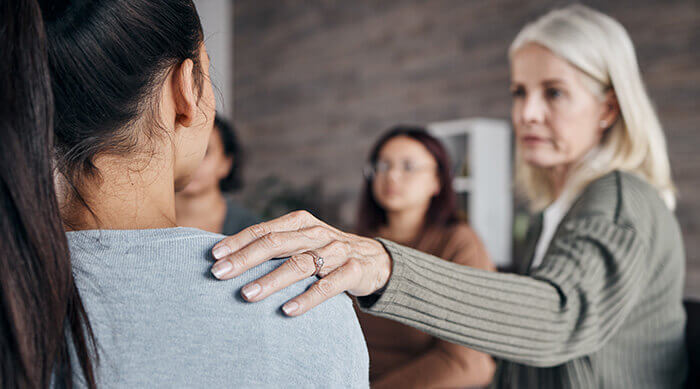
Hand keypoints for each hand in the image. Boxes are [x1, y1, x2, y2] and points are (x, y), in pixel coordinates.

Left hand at [209, 210, 391, 315]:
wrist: (377, 260)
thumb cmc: (328, 252)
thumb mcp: (304, 241)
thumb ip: (276, 245)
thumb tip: (230, 257)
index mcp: (301, 223)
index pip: (264, 230)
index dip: (238, 241)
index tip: (214, 256)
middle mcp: (317, 234)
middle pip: (277, 243)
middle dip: (245, 258)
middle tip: (219, 274)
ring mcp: (337, 251)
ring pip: (300, 264)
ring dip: (271, 280)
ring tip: (247, 295)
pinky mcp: (353, 271)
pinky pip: (328, 286)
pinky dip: (307, 298)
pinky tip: (287, 310)